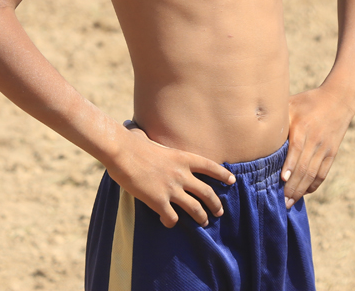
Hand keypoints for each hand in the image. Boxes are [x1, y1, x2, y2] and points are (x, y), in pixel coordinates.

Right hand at [105, 126, 234, 227]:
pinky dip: (171, 222)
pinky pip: (171, 217)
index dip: (223, 175)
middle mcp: (182, 174)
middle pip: (207, 193)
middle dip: (216, 205)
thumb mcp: (156, 142)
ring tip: (203, 223)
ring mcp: (171, 189)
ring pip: (195, 209)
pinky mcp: (158, 201)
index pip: (210, 167)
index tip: (232, 181)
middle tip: (219, 212)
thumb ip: (156, 145)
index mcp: (183, 158)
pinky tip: (168, 222)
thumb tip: (140, 132)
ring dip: (201, 218)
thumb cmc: (134, 143)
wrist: (122, 151)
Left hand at [280, 85, 354, 208]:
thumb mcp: (290, 105)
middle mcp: (315, 140)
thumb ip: (277, 120)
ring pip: (313, 174)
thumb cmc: (307, 101)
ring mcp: (325, 148)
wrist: (339, 98)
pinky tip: (304, 193)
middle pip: (304, 168)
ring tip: (289, 203)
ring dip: (301, 190)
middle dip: (292, 187)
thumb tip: (255, 132)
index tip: (282, 180)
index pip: (296, 150)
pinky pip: (322, 173)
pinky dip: (313, 185)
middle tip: (281, 202)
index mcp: (303, 127)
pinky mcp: (332, 153)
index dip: (290, 166)